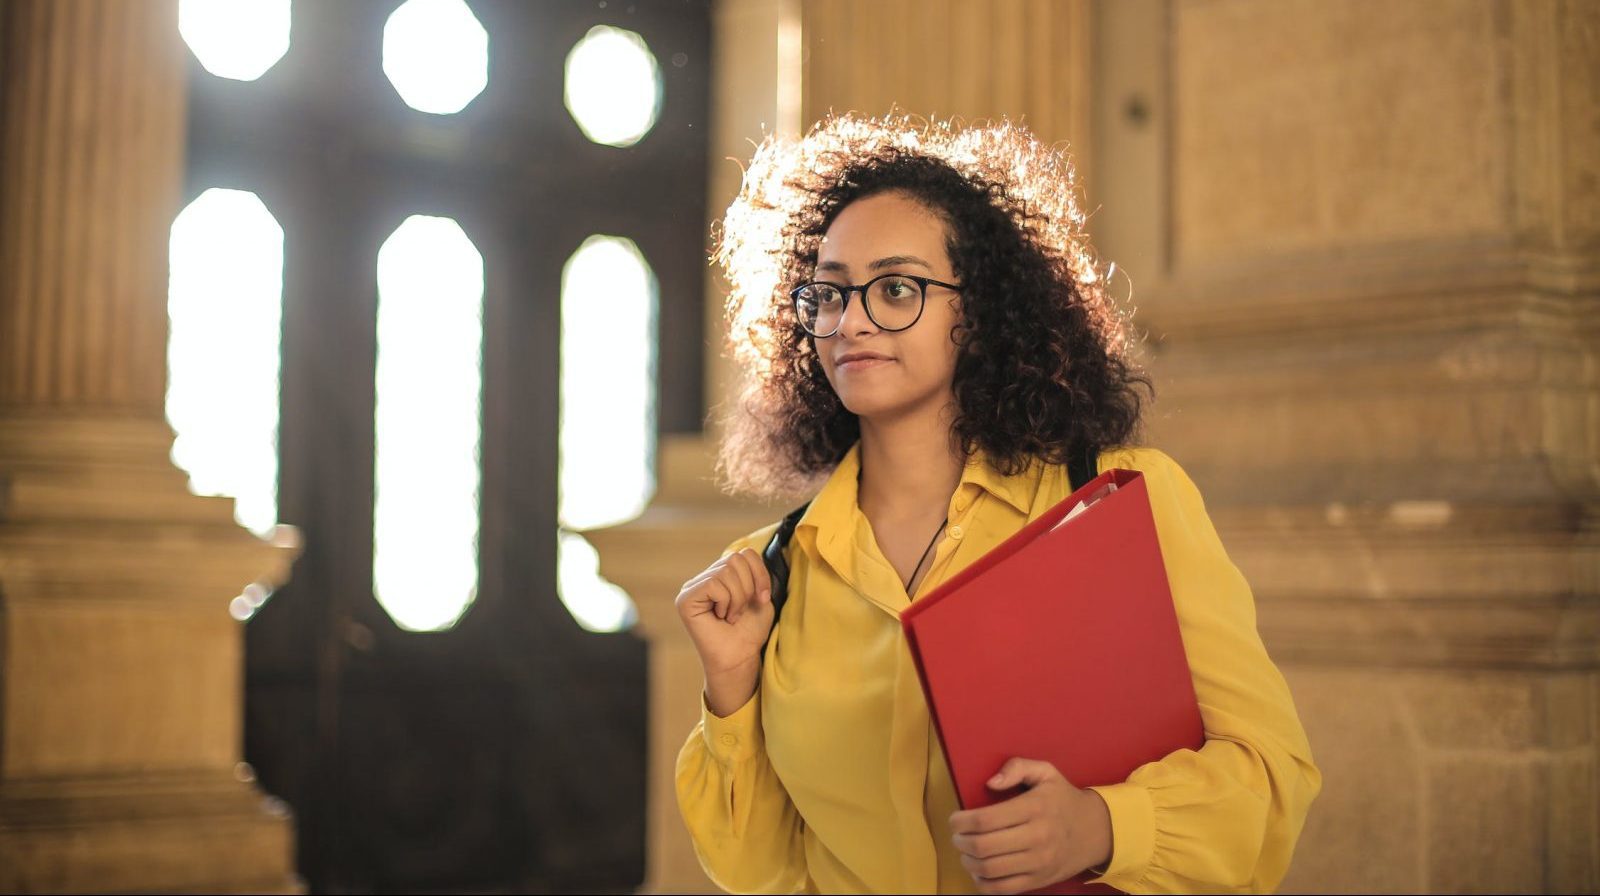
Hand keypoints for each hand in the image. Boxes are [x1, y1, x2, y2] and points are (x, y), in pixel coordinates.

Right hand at [675, 548, 775, 713]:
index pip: (744, 553)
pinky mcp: (685, 599)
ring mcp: (692, 588)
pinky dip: (726, 602)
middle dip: (748, 587)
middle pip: (735, 559)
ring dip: (738, 598)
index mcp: (721, 575)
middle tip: (742, 611)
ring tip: (732, 616)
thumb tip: (751, 551)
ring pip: (726, 571)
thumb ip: (755, 572)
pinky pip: (714, 584)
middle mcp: (704, 578)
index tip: (763, 598)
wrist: (740, 657)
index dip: (759, 573)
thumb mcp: (760, 596)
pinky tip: (721, 617)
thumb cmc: (749, 631)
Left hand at [949, 758, 1112, 894]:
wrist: (1096, 831)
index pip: (985, 819)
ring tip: (965, 852)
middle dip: (960, 841)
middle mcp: (1037, 836)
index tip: (955, 819)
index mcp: (1034, 808)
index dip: (961, 821)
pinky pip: (1003, 889)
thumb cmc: (1063, 799)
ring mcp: (1039, 862)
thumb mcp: (1045, 772)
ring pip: (990, 869)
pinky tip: (978, 870)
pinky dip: (983, 883)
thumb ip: (1016, 768)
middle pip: (983, 846)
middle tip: (957, 836)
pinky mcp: (1039, 880)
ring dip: (968, 862)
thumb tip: (991, 782)